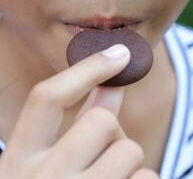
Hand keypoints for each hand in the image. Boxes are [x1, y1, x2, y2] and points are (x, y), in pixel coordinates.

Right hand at [0, 44, 158, 178]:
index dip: (85, 69)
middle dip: (113, 135)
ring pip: (130, 151)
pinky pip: (149, 178)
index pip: (47, 98)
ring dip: (130, 165)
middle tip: (104, 159)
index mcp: (17, 163)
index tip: (120, 52)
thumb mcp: (53, 167)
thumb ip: (81, 125)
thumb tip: (111, 84)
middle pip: (101, 122)